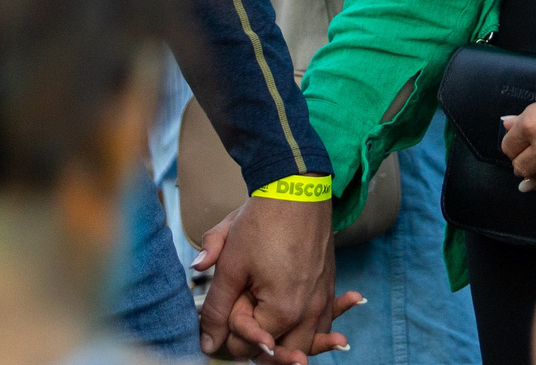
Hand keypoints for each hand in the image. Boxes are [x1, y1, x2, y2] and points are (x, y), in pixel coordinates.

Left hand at [195, 194, 356, 361]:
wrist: (297, 186)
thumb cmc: (263, 222)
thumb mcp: (230, 264)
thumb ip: (216, 307)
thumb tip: (206, 342)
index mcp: (283, 311)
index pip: (247, 345)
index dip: (230, 327)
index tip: (229, 300)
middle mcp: (309, 311)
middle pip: (280, 353)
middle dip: (259, 341)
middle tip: (243, 315)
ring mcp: (323, 299)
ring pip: (306, 343)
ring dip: (289, 343)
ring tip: (269, 332)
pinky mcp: (329, 286)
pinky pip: (324, 323)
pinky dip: (315, 329)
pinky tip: (305, 324)